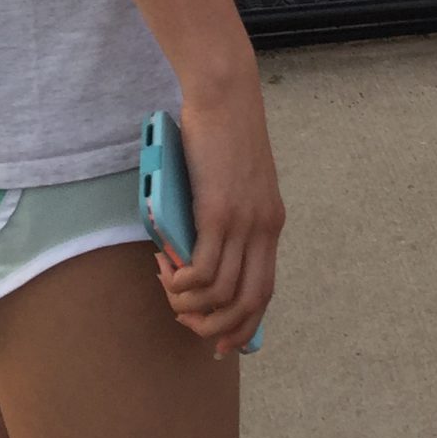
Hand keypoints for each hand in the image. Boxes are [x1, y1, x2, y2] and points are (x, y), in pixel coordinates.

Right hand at [155, 77, 284, 357]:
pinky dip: (182, 282)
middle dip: (217, 328)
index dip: (244, 325)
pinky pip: (203, 271)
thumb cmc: (219, 132)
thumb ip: (221, 218)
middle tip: (186, 321)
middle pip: (249, 304)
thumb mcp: (230, 183)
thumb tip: (191, 254)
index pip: (264, 291)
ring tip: (168, 287)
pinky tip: (166, 269)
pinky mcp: (219, 213)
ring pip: (223, 294)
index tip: (221, 343)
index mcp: (270, 223)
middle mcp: (263, 229)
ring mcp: (243, 223)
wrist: (225, 94)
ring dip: (190, 304)